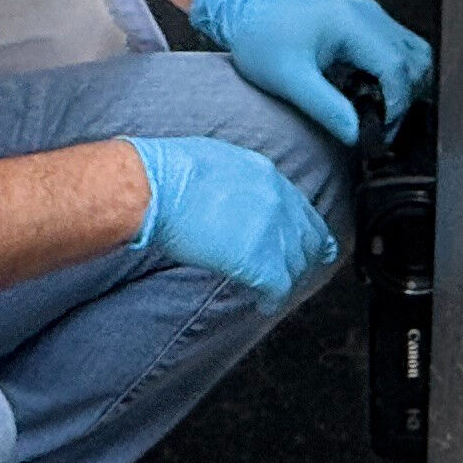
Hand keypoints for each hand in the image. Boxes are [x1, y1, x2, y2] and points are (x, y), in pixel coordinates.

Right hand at [125, 137, 337, 297]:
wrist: (156, 189)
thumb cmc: (168, 172)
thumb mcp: (214, 159)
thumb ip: (235, 179)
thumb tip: (231, 193)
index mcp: (265, 174)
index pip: (299, 207)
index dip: (302, 229)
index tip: (305, 241)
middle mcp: (278, 201)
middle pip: (307, 237)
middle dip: (303, 257)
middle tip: (295, 272)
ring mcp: (273, 231)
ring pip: (298, 264)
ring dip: (287, 280)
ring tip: (273, 292)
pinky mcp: (261, 260)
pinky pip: (280, 287)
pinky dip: (273, 299)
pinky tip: (263, 303)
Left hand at [185, 0, 429, 143]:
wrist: (246, 11)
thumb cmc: (261, 41)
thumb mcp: (288, 80)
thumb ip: (325, 108)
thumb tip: (358, 136)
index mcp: (353, 24)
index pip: (398, 68)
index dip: (397, 105)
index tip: (380, 132)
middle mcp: (371, 15)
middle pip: (417, 60)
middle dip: (406, 98)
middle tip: (381, 127)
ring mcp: (372, 16)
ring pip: (415, 54)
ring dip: (406, 86)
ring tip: (377, 112)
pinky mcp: (368, 22)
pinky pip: (400, 50)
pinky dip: (396, 75)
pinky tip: (370, 94)